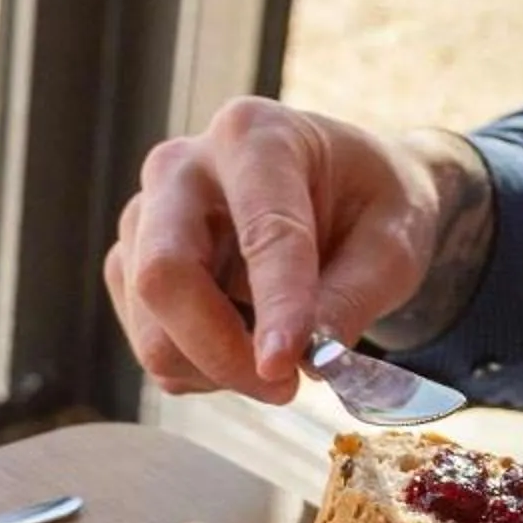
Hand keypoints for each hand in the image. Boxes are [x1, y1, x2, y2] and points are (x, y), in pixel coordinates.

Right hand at [104, 98, 494, 400]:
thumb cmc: (367, 205)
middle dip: (220, 350)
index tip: (287, 368)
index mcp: (254, 136)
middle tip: (283, 386)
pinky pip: (151, 346)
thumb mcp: (395, 240)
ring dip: (216, 370)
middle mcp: (180, 167)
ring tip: (276, 363)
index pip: (259, 231)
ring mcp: (143, 219)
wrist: (336, 191)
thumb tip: (310, 358)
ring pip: (152, 328)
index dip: (276, 306)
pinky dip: (199, 371)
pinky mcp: (128, 267)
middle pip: (164, 274)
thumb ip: (356, 294)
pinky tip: (240, 346)